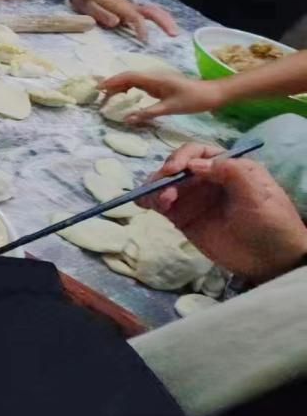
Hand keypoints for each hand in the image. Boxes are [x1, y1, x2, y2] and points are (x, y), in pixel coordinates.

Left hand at [71, 0, 178, 41]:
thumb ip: (100, 13)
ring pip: (154, 12)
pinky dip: (160, 19)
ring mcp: (133, 8)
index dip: (140, 28)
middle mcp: (131, 7)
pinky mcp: (132, 11)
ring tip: (175, 33)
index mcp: (121, 7)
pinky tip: (166, 27)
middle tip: (174, 34)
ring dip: (166, 20)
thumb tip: (116, 22)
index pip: (135, 18)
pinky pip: (150, 14)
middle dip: (164, 22)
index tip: (144, 40)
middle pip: (152, 12)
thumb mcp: (88, 5)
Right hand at [99, 71, 225, 122]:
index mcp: (154, 79)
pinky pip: (140, 84)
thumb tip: (125, 119)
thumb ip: (146, 113)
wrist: (213, 94)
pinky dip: (129, 89)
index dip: (112, 81)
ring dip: (120, 87)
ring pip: (133, 80)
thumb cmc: (193, 100)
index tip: (99, 88)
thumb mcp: (169, 108)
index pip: (128, 77)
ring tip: (109, 97)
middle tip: (100, 96)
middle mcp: (153, 76)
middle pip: (128, 77)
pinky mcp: (160, 85)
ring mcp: (157, 80)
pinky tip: (126, 97)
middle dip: (113, 84)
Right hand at [139, 144, 306, 282]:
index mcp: (229, 167)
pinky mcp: (184, 218)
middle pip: (177, 167)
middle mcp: (208, 179)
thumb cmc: (271, 224)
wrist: (272, 262)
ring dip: (155, 188)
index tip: (175, 171)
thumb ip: (230, 173)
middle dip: (165, 175)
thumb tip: (194, 164)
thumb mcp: (258, 195)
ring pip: (166, 184)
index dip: (183, 157)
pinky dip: (149, 201)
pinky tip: (143, 204)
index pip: (199, 153)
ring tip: (159, 204)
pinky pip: (161, 204)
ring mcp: (194, 198)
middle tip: (164, 192)